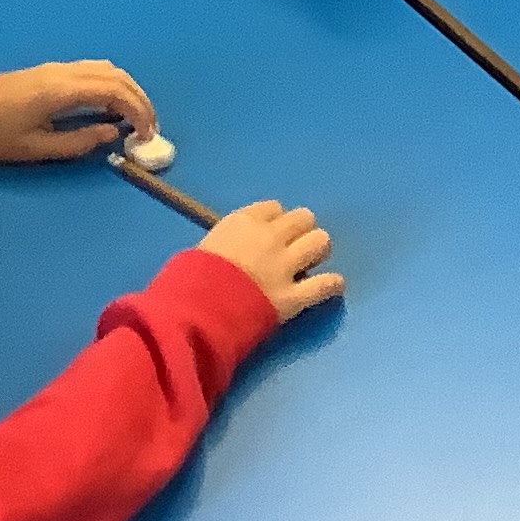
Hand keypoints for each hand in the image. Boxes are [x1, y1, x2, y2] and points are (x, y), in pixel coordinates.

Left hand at [0, 60, 156, 162]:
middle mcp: (65, 71)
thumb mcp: (37, 148)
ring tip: (134, 118)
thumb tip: (112, 133)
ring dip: (127, 89)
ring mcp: (57, 68)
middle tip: (149, 128)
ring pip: (106, 69)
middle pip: (117, 76)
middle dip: (140, 100)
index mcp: (64, 89)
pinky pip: (93, 70)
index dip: (139, 112)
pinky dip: (112, 84)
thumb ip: (79, 141)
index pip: (116, 92)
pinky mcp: (50, 71)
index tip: (148, 136)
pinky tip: (110, 105)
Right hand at [198, 199, 344, 321]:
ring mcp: (283, 267)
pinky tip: (333, 285)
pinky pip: (325, 285)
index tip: (272, 231)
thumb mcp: (199, 249)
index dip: (276, 220)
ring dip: (317, 251)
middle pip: (303, 218)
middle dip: (302, 231)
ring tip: (312, 262)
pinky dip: (332, 284)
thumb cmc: (186, 282)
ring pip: (320, 242)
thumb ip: (223, 244)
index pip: (273, 208)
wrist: (194, 312)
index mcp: (242, 223)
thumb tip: (228, 250)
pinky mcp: (292, 297)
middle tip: (296, 247)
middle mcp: (268, 238)